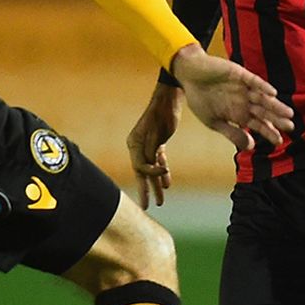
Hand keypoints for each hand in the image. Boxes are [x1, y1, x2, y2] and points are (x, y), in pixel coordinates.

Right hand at [127, 84, 185, 208]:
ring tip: (160, 201)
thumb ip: (152, 150)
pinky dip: (163, 171)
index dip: (151, 172)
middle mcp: (138, 145)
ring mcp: (148, 144)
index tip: (164, 171)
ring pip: (152, 168)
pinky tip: (167, 183)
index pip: (139, 165)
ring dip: (157, 184)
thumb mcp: (157, 132)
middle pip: (141, 172)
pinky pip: (159, 160)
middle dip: (146, 190)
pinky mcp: (158, 142)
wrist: (170, 97)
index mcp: (134, 143)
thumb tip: (151, 167)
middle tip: (147, 206)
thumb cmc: (162, 112)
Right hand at [167, 44, 294, 152]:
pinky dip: (262, 86)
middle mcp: (243, 101)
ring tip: (288, 113)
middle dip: (276, 120)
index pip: (257, 124)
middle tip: (290, 127)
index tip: (279, 141)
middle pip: (264, 112)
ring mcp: (242, 87)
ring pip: (262, 98)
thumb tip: (251, 147)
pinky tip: (272, 93)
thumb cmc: (199, 98)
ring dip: (274, 105)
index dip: (268, 132)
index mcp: (238, 113)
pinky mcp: (238, 74)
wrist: (188, 74)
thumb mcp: (213, 121)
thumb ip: (232, 133)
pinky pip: (253, 80)